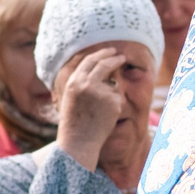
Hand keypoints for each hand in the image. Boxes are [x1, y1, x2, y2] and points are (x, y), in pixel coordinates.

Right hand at [56, 44, 129, 167]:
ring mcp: (100, 91)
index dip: (101, 54)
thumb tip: (102, 70)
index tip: (111, 51)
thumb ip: (83, 83)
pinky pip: (118, 98)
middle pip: (104, 64)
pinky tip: (105, 118)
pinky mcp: (112, 101)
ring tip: (100, 112)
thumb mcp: (72, 98)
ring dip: (111, 95)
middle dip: (114, 58)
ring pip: (113, 85)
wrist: (78, 141)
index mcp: (74, 82)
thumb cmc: (74, 123)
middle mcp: (86, 83)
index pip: (89, 61)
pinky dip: (115, 106)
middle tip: (122, 57)